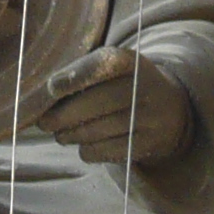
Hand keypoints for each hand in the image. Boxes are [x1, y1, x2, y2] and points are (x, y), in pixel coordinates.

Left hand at [36, 47, 194, 165]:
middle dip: (61, 116)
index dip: (76, 75)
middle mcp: (144, 88)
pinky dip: (86, 150)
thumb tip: (42, 95)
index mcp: (132, 62)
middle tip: (44, 123)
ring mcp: (149, 118)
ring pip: (95, 132)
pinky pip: (103, 151)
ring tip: (62, 134)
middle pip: (95, 104)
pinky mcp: (147, 144)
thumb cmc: (125, 86)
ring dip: (69, 136)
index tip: (52, 87)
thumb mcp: (114, 70)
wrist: (171, 111)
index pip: (105, 63)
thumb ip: (83, 74)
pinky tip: (85, 143)